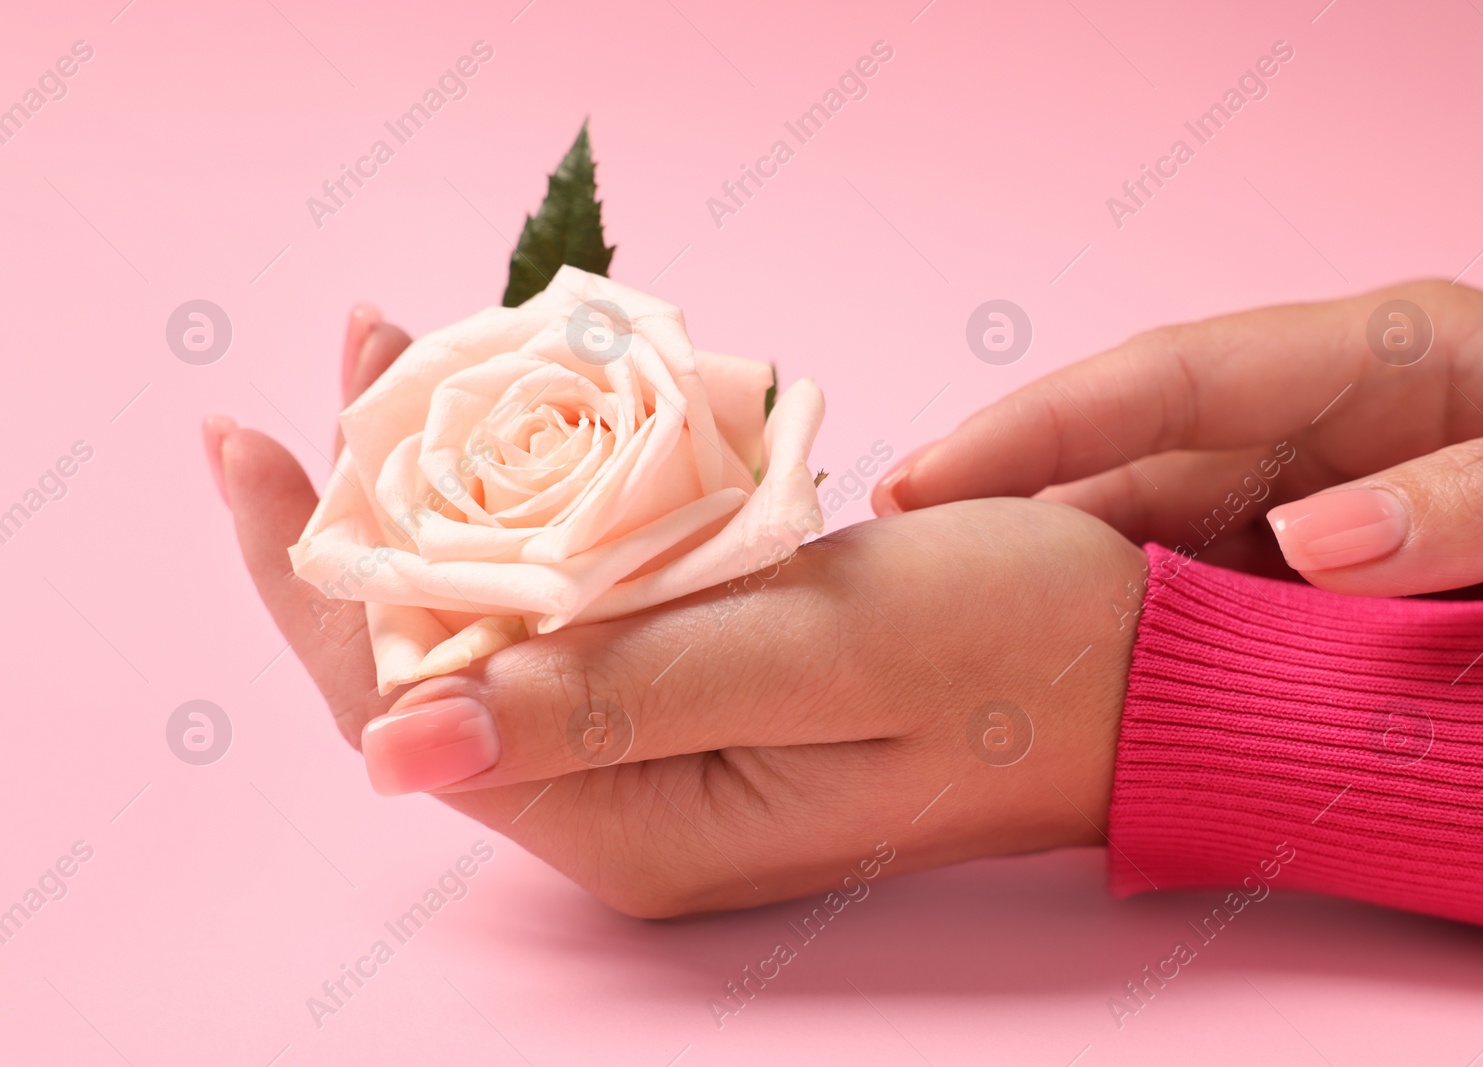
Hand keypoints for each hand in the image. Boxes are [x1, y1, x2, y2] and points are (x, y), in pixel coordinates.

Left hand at [208, 308, 1146, 917]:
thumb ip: (617, 696)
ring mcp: (675, 761)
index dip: (313, 573)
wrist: (1158, 669)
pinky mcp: (718, 706)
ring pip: (511, 623)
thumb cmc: (1023, 651)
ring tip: (430, 361)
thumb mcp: (824, 650)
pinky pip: (590, 610)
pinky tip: (547, 434)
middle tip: (367, 349)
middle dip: (378, 506)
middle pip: (440, 657)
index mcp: (638, 820)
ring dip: (464, 496)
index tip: (251, 441)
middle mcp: (635, 809)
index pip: (406, 702)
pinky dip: (555, 514)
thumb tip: (393, 742)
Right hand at [876, 280, 1482, 596]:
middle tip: (892, 565)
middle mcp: (1327, 431)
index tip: (934, 477)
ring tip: (952, 628)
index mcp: (1385, 356)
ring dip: (1058, 585)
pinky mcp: (1322, 591)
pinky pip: (1205, 614)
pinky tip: (1076, 684)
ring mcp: (1318, 512)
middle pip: (1133, 460)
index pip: (1172, 377)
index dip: (1042, 425)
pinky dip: (1138, 650)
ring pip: (1151, 542)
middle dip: (1011, 503)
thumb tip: (1308, 544)